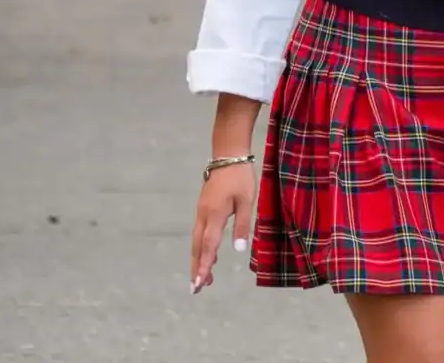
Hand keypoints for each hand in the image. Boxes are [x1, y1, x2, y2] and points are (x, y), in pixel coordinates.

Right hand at [190, 161, 255, 292]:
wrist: (228, 155)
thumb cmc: (240, 177)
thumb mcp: (246, 201)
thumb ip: (241, 225)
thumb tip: (239, 250)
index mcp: (214, 215)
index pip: (208, 246)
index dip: (203, 266)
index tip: (199, 283)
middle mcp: (204, 215)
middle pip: (197, 247)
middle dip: (197, 267)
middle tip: (198, 288)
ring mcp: (201, 211)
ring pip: (196, 240)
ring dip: (198, 258)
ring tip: (203, 277)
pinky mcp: (203, 207)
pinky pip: (199, 231)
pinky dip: (201, 246)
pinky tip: (208, 252)